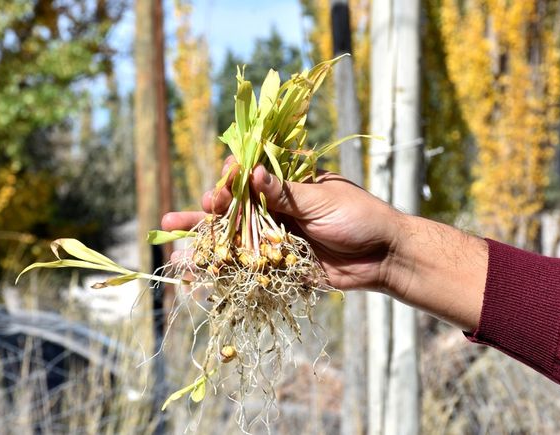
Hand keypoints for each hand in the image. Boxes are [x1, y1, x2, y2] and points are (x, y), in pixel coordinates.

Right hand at [161, 160, 402, 290]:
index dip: (230, 182)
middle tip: (173, 222)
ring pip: (235, 242)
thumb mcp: (322, 200)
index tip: (220, 184)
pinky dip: (226, 273)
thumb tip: (252, 172)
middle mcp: (277, 210)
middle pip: (233, 212)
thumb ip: (285, 193)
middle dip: (204, 217)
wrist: (385, 257)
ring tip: (176, 254)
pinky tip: (200, 278)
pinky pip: (249, 268)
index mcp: (287, 186)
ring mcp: (277, 239)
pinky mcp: (282, 266)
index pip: (249, 179)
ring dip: (206, 247)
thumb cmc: (360, 217)